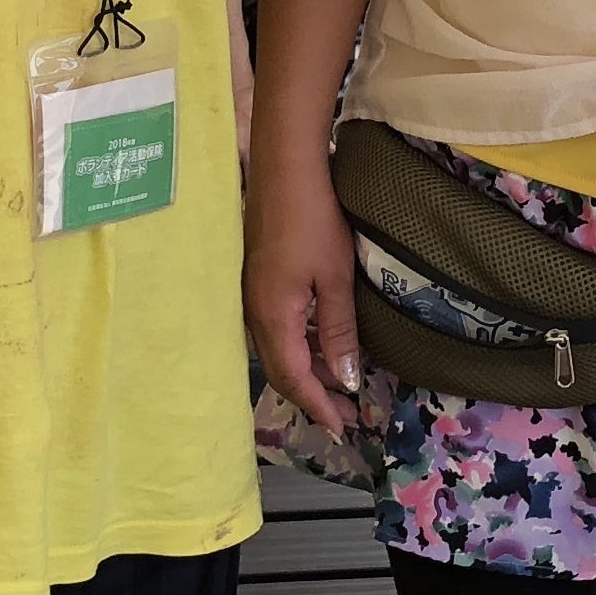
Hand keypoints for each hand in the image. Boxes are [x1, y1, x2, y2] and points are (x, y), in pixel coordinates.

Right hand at [246, 138, 366, 435]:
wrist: (284, 167)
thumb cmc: (314, 219)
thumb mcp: (335, 277)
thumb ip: (337, 330)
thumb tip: (345, 379)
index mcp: (272, 318)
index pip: (293, 378)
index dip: (317, 406)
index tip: (342, 427)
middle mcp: (253, 313)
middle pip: (280, 369)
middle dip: (311, 395)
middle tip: (343, 414)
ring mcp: (250, 296)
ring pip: (276, 349)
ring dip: (305, 370)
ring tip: (337, 383)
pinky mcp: (256, 280)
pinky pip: (274, 329)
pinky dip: (298, 346)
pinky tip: (319, 343)